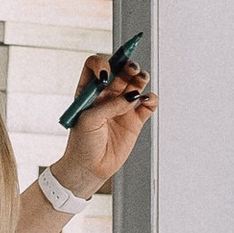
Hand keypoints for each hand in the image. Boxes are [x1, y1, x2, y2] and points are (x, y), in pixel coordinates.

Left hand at [59, 58, 157, 197]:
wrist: (90, 167)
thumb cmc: (82, 143)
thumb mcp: (89, 120)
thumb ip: (109, 106)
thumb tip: (131, 96)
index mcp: (89, 90)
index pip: (96, 66)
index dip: (102, 64)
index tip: (107, 73)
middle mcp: (106, 95)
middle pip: (120, 71)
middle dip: (127, 67)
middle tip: (132, 69)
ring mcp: (122, 107)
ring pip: (135, 84)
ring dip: (141, 78)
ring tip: (142, 79)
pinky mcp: (135, 120)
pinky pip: (147, 104)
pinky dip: (151, 99)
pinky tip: (148, 100)